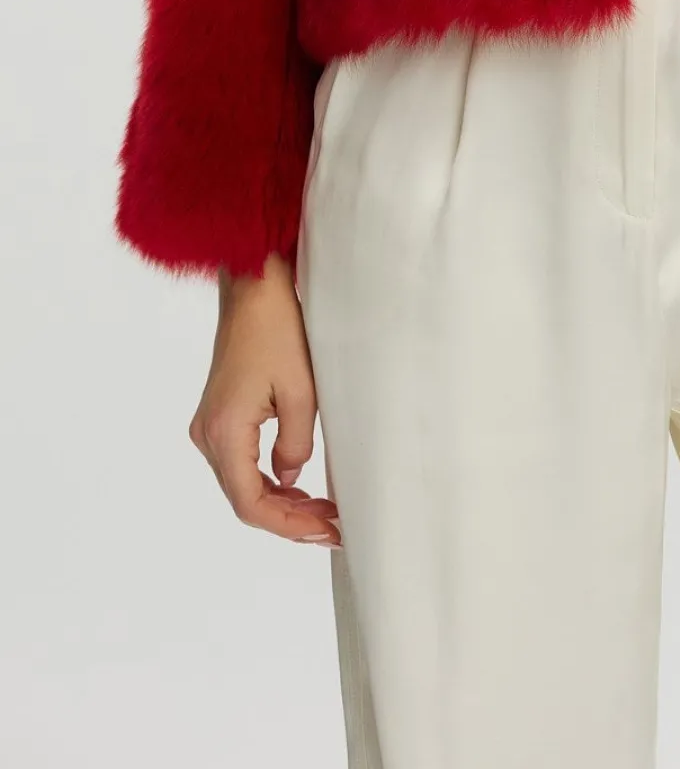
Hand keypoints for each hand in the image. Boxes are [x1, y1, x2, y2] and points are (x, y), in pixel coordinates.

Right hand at [189, 253, 341, 548]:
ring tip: (322, 511)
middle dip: (288, 517)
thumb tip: (289, 478)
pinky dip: (268, 478)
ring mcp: (209, 425)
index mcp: (225, 432)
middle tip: (332, 526)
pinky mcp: (218, 415)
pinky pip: (241, 461)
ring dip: (280, 500)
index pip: (250, 502)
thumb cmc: (279, 330)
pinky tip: (297, 485)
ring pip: (242, 482)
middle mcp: (207, 435)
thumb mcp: (303, 391)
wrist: (254, 287)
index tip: (327, 531)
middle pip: (244, 498)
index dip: (288, 525)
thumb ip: (297, 443)